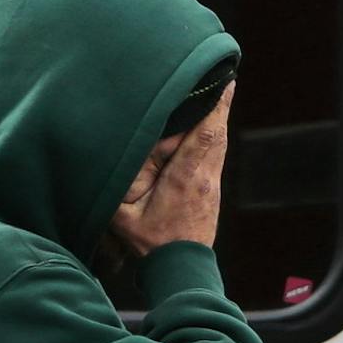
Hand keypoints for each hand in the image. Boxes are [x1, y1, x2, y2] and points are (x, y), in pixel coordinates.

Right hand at [109, 82, 233, 256]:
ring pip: (219, 142)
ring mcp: (212, 184)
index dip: (216, 107)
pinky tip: (209, 121)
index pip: (205, 135)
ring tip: (219, 89)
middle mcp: (204, 178)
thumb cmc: (149, 242)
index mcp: (184, 178)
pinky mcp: (212, 190)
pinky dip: (213, 132)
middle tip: (222, 74)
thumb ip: (117, 183)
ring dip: (218, 116)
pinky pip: (215, 153)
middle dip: (220, 103)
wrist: (179, 268)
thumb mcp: (121, 215)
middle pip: (218, 132)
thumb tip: (117, 153)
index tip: (224, 82)